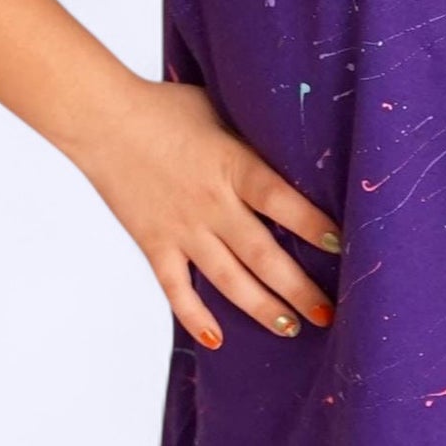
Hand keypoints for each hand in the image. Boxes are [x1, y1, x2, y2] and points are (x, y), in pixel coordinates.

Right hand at [71, 76, 341, 348]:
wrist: (102, 120)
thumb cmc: (167, 107)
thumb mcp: (224, 110)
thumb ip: (254, 136)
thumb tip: (295, 142)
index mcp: (234, 166)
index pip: (283, 201)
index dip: (313, 225)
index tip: (343, 245)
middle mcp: (212, 203)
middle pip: (262, 253)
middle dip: (298, 288)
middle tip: (328, 313)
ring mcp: (181, 228)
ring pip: (227, 279)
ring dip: (260, 307)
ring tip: (291, 328)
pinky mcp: (153, 243)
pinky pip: (175, 288)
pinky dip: (194, 315)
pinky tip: (216, 338)